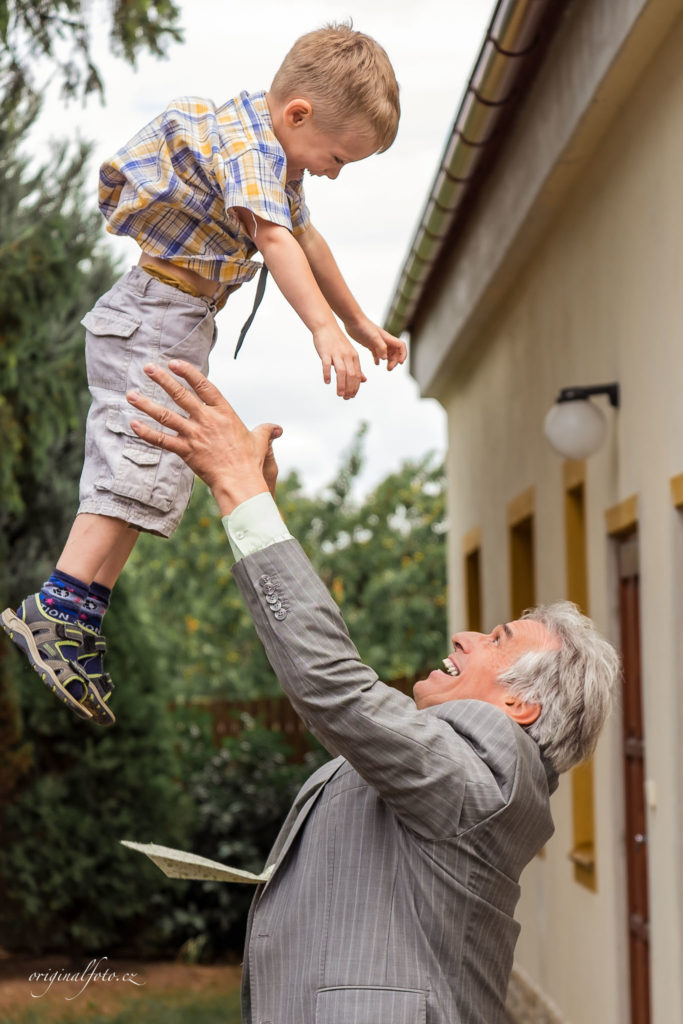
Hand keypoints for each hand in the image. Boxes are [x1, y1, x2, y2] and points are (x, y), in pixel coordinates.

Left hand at [126, 360, 281, 514]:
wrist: (240, 481)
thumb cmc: (251, 461)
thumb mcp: (260, 441)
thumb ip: (267, 430)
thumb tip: (278, 429)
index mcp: (224, 412)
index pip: (204, 386)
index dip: (189, 372)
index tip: (174, 363)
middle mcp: (207, 420)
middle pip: (180, 395)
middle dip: (163, 380)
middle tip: (148, 368)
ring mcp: (194, 435)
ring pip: (166, 415)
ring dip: (147, 404)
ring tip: (130, 394)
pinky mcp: (186, 451)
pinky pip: (162, 440)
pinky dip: (147, 433)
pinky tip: (133, 424)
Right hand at [312, 323, 366, 398]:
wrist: (326, 326)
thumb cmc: (337, 342)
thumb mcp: (350, 354)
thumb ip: (356, 367)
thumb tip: (364, 380)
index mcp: (354, 357)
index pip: (358, 375)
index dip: (355, 387)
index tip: (352, 396)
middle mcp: (347, 355)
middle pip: (351, 375)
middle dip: (350, 389)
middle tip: (346, 398)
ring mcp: (336, 354)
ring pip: (341, 372)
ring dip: (341, 385)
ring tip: (339, 395)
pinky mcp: (326, 352)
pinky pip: (327, 365)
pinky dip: (327, 374)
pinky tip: (327, 382)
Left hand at [344, 315, 406, 370]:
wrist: (352, 320)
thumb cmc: (364, 327)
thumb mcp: (374, 337)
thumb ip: (381, 347)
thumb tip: (385, 358)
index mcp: (387, 338)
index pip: (401, 346)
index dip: (403, 354)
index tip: (400, 363)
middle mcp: (384, 340)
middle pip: (395, 352)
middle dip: (394, 361)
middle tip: (389, 369)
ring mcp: (377, 342)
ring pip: (387, 353)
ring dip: (389, 361)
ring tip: (386, 368)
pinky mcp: (370, 344)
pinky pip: (377, 353)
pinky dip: (378, 359)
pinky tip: (376, 363)